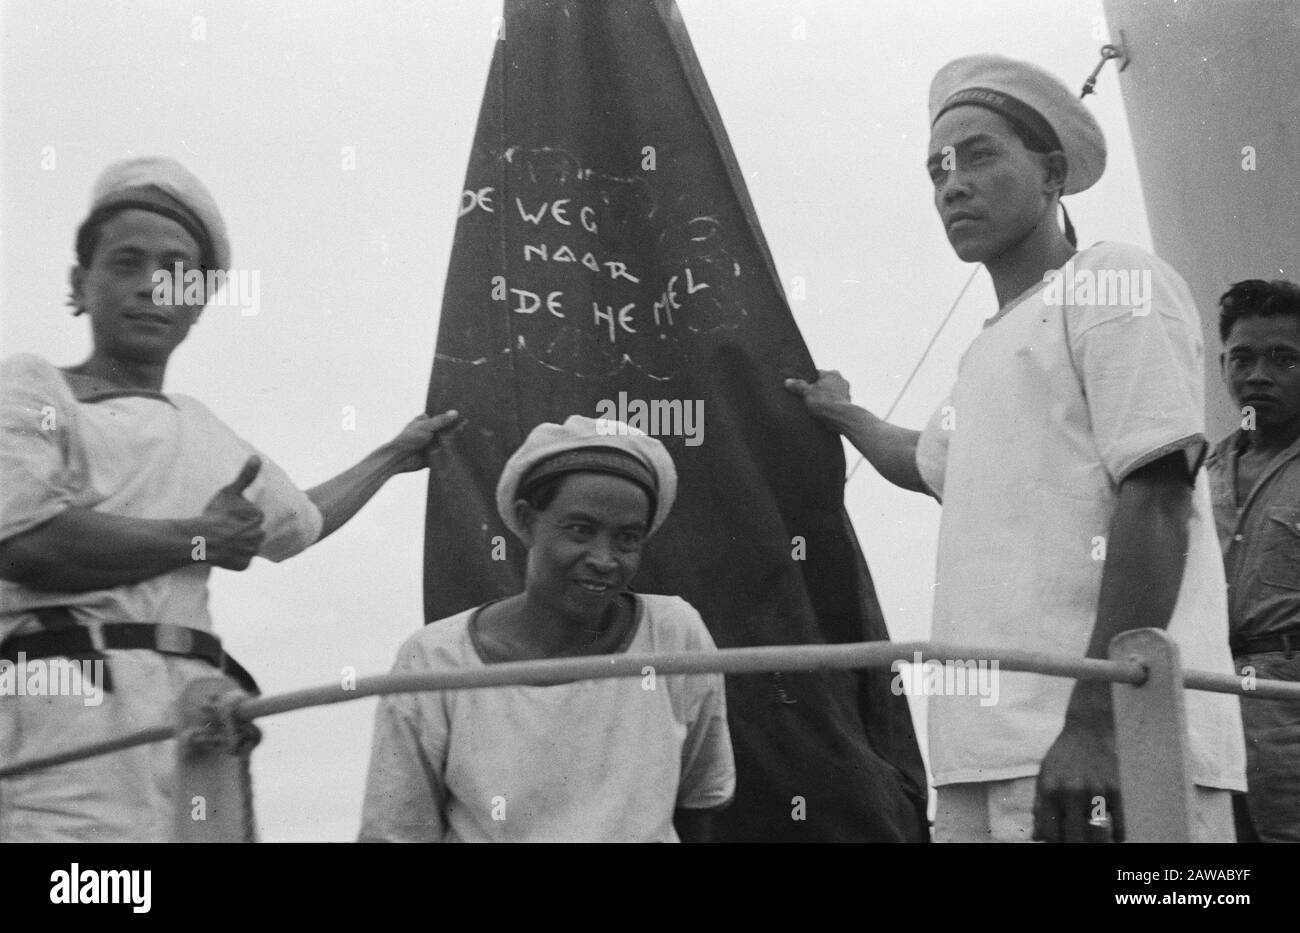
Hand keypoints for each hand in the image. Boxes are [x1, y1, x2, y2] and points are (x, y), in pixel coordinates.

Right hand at [198, 456, 265, 569]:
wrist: (201, 538)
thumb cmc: (215, 513)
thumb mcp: (230, 491)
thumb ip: (246, 475)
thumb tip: (257, 457)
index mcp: (259, 518)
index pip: (252, 517)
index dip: (237, 517)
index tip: (226, 517)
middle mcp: (260, 536)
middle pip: (251, 532)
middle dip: (239, 531)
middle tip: (223, 529)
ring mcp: (252, 552)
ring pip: (246, 547)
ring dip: (237, 544)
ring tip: (221, 540)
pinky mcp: (244, 565)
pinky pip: (240, 561)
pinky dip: (232, 558)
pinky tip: (221, 552)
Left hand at [387, 410, 463, 472]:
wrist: (399, 459)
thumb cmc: (408, 439)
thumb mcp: (426, 426)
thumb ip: (441, 420)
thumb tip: (455, 413)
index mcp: (425, 421)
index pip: (441, 417)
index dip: (451, 416)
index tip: (465, 414)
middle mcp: (429, 432)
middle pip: (446, 429)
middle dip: (455, 429)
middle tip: (469, 425)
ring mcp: (432, 444)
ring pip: (447, 441)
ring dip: (454, 441)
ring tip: (470, 436)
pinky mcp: (434, 456)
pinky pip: (445, 454)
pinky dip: (451, 452)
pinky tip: (463, 449)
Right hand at [784, 370, 855, 425]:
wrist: (840, 417)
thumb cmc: (825, 402)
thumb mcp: (806, 392)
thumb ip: (798, 386)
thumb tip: (788, 381)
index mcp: (832, 373)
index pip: (817, 374)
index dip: (808, 381)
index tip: (802, 387)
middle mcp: (841, 380)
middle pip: (824, 384)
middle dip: (817, 390)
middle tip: (807, 398)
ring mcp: (846, 393)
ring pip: (831, 394)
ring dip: (825, 399)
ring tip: (814, 407)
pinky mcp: (848, 404)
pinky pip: (835, 404)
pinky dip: (830, 407)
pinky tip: (823, 413)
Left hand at [1032, 714, 1124, 842]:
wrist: (1087, 730)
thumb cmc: (1062, 757)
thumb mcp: (1044, 777)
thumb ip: (1039, 808)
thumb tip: (1036, 837)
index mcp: (1050, 790)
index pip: (1050, 833)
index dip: (1053, 842)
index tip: (1059, 841)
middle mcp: (1072, 792)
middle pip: (1074, 838)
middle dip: (1074, 845)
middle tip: (1076, 840)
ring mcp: (1095, 791)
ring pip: (1098, 835)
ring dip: (1096, 843)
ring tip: (1093, 840)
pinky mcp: (1116, 789)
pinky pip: (1119, 824)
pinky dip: (1117, 836)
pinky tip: (1114, 838)